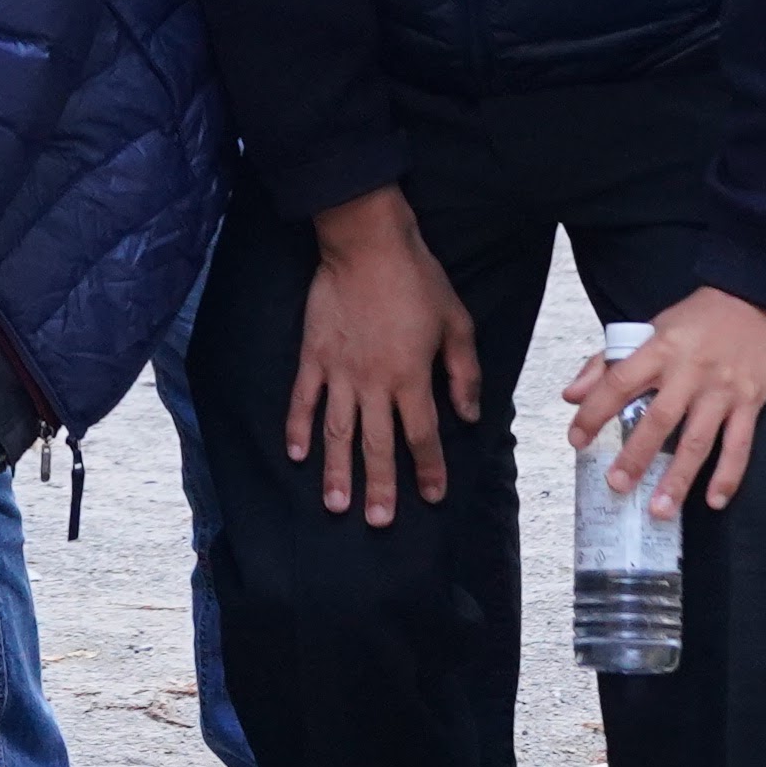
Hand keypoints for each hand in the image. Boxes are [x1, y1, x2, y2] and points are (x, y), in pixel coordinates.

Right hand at [280, 190, 482, 524]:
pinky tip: (296, 455)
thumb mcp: (456, 322)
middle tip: (379, 521)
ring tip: (336, 505)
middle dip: (380, 486)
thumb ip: (464, 373)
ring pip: (337, 432)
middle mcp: (373, 382)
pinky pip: (303, 399)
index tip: (432, 496)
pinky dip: (298, 427)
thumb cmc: (417, 280)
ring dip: (337, 471)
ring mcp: (339, 372)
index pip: (422, 435)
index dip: (429, 469)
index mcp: (411, 377)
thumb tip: (470, 415)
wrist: (367, 244)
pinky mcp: (313, 356)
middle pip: (376, 445)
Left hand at [560, 285, 765, 516]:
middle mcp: (690, 372)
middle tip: (618, 486)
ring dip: (679, 477)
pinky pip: (739, 445)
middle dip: (636, 455)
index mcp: (659, 349)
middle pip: (659, 419)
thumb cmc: (698, 319)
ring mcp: (722, 390)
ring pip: (699, 440)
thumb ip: (607, 363)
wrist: (757, 299)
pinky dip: (728, 475)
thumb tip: (571, 396)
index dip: (595, 412)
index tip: (577, 439)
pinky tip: (714, 500)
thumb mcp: (650, 329)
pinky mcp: (751, 402)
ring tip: (660, 509)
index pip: (619, 382)